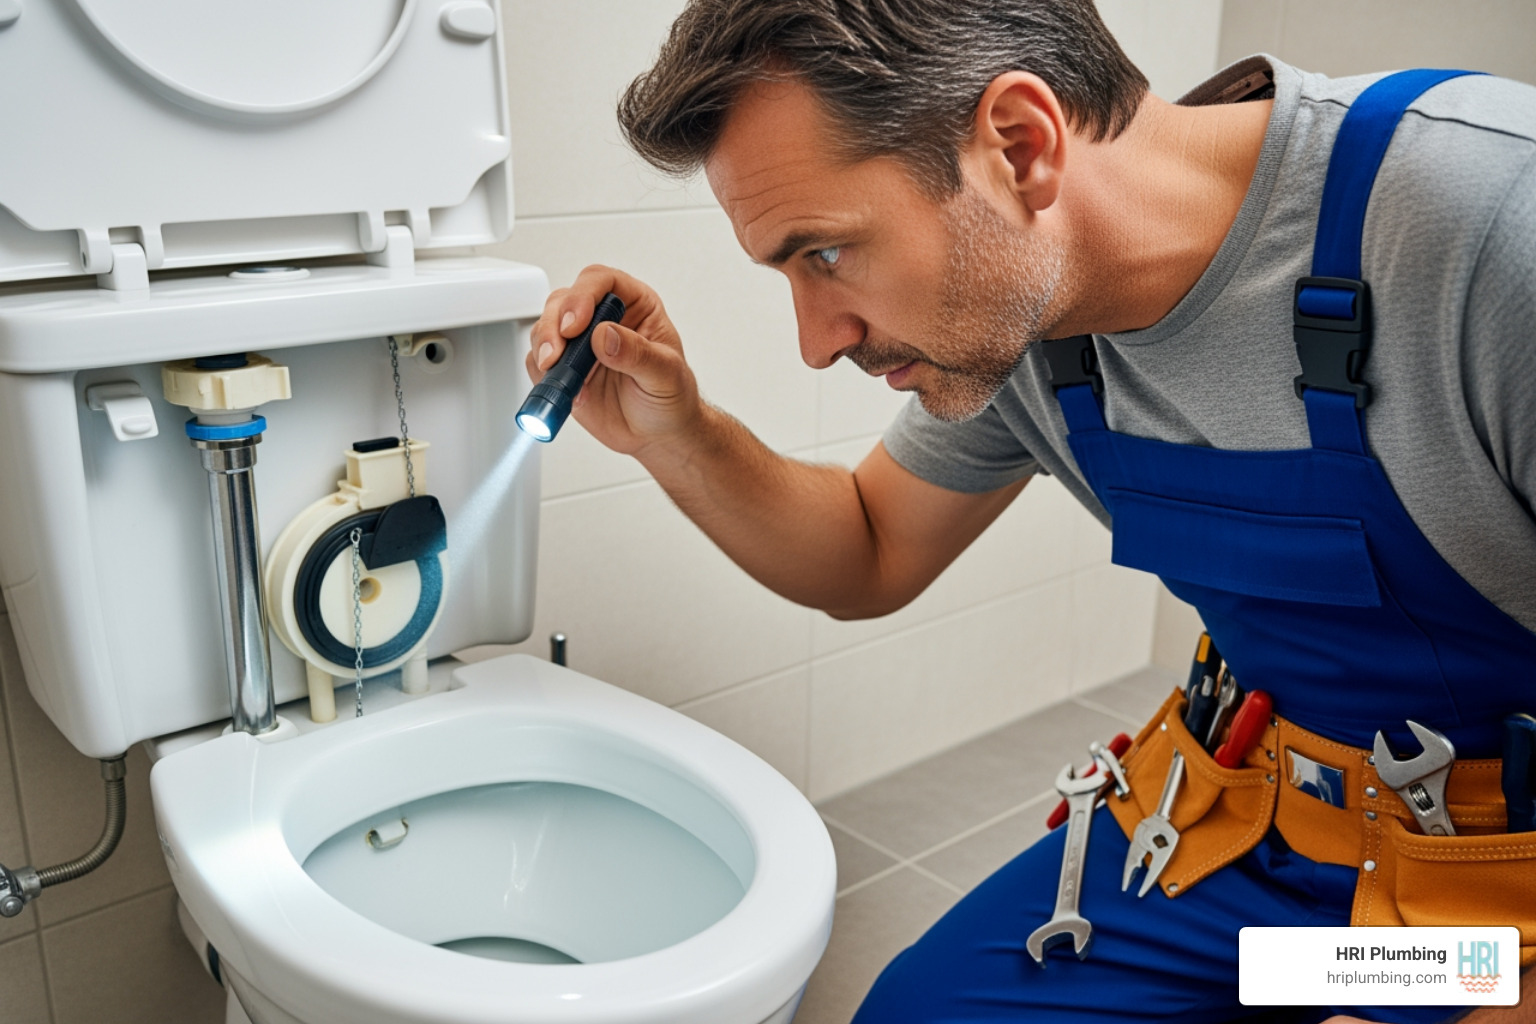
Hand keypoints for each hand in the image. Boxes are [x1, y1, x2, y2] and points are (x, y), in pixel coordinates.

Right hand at [528, 265, 702, 457]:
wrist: (659, 435)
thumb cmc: (671, 397)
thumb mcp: (666, 374)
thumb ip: (638, 353)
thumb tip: (605, 335)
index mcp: (635, 305)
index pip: (601, 281)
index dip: (583, 296)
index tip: (576, 324)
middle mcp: (603, 319)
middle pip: (564, 301)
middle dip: (554, 324)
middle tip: (557, 353)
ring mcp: (580, 345)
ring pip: (546, 328)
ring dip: (544, 348)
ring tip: (557, 372)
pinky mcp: (564, 371)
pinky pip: (539, 363)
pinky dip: (543, 376)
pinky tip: (566, 392)